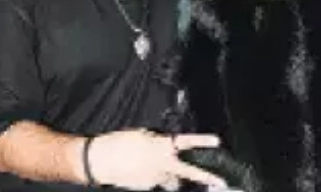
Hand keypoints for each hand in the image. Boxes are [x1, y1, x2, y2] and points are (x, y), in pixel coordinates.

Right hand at [87, 129, 225, 190]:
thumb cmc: (118, 142)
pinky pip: (156, 183)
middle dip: (205, 176)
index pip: (187, 141)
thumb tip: (165, 145)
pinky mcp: (147, 187)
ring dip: (172, 177)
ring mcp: (155, 178)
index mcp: (161, 145)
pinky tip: (141, 172)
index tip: (217, 142)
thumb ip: (157, 140)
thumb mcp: (141, 135)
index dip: (203, 141)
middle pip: (189, 171)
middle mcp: (161, 162)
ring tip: (163, 171)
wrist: (100, 160)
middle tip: (220, 181)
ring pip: (172, 179)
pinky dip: (154, 179)